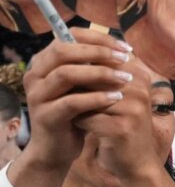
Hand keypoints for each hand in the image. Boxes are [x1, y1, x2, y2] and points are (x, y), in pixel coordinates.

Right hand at [23, 28, 133, 169]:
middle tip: (125, 60)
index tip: (125, 48)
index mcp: (44, 63)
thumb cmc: (75, 114)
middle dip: (98, 52)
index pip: (67, 37)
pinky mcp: (45, 116)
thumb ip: (94, 68)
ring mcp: (37, 95)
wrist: (57, 149)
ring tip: (125, 80)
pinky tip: (116, 99)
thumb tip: (123, 51)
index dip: (98, 38)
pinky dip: (96, 98)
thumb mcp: (84, 88)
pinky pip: (71, 102)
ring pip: (66, 74)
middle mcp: (36, 75)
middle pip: (62, 51)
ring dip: (99, 74)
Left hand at [77, 56, 163, 182]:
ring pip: (88, 96)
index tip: (70, 77)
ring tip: (69, 108)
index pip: (104, 58)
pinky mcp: (121, 129)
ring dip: (75, 103)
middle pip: (94, 76)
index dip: (82, 65)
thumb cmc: (122, 125)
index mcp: (140, 77)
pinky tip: (76, 125)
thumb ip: (102, 75)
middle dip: (75, 84)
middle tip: (62, 92)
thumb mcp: (118, 96)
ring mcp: (133, 109)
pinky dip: (78, 121)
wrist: (137, 162)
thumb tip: (70, 50)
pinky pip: (87, 118)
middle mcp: (140, 90)